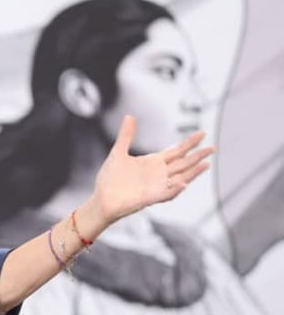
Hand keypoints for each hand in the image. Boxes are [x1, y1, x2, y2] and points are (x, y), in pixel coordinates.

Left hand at [91, 115, 214, 223]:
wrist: (101, 199)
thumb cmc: (110, 178)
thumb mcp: (118, 152)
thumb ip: (126, 135)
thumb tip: (130, 116)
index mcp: (154, 163)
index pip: (177, 151)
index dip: (190, 143)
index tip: (203, 133)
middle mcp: (159, 175)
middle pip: (184, 164)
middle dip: (198, 156)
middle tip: (213, 148)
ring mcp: (156, 187)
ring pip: (180, 178)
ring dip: (193, 173)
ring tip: (206, 164)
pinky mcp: (150, 198)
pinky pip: (166, 194)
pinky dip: (175, 189)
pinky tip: (183, 183)